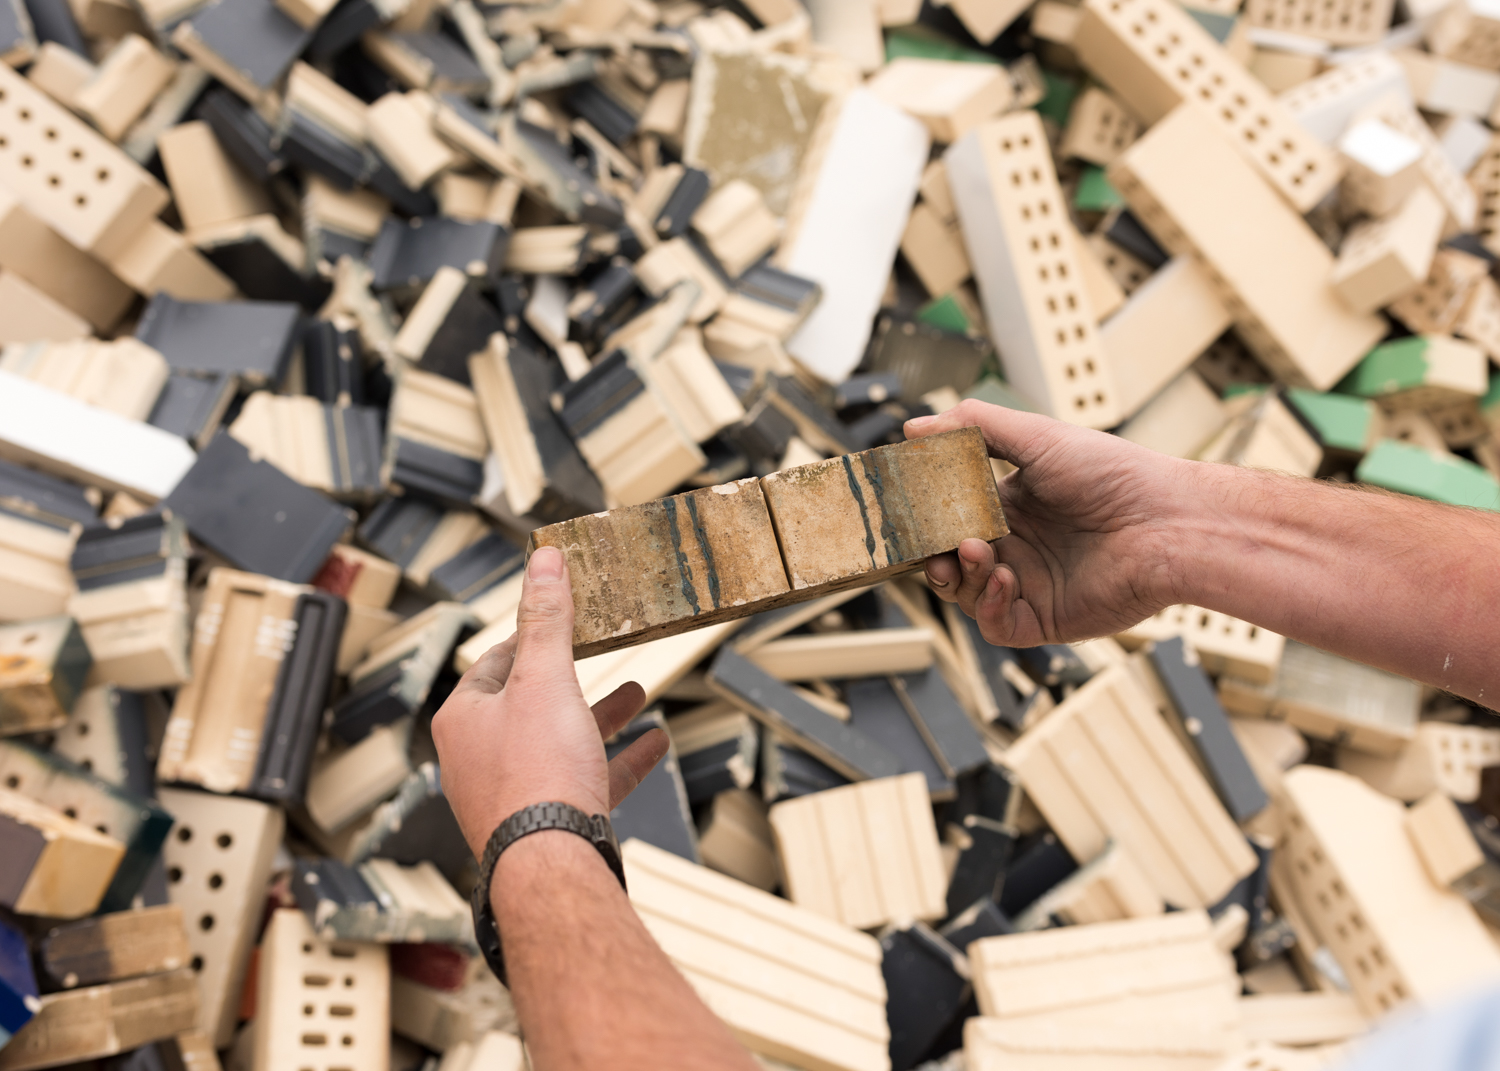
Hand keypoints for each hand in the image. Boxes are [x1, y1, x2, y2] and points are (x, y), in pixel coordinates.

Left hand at [431, 546, 669, 858]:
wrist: (551, 866)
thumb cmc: (536, 774)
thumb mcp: (546, 680)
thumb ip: (548, 620)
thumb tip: (543, 561)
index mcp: (463, 719)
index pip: (495, 661)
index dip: (532, 635)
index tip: (563, 617)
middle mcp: (478, 757)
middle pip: (530, 702)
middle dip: (573, 675)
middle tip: (601, 651)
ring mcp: (512, 794)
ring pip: (561, 742)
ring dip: (601, 715)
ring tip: (638, 693)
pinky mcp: (547, 822)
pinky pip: (586, 781)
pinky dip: (620, 759)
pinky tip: (656, 744)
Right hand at [904, 400, 1197, 646]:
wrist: (1170, 521)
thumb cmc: (1116, 473)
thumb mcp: (1037, 436)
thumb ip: (973, 426)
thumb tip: (913, 427)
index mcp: (1009, 504)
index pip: (948, 516)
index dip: (923, 518)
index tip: (901, 511)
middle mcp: (1016, 546)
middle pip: (948, 560)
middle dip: (930, 554)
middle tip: (925, 544)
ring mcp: (1029, 584)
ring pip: (966, 594)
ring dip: (962, 575)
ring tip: (977, 551)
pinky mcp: (1045, 618)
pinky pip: (997, 625)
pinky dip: (989, 606)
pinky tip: (1003, 580)